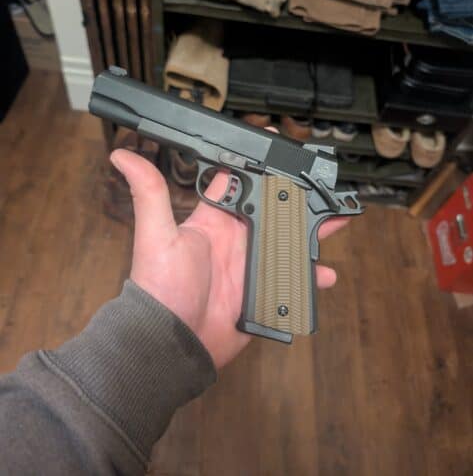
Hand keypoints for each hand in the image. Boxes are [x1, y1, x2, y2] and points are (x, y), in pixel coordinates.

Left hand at [111, 149, 346, 368]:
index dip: (258, 163)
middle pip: (274, 210)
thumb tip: (122, 155)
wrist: (172, 341)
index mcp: (215, 219)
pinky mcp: (262, 291)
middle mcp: (236, 239)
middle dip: (297, 197)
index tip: (278, 145)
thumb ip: (149, 192)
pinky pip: (293, 280)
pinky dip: (311, 277)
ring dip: (312, 232)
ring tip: (336, 220)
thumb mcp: (157, 235)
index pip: (240, 182)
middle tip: (320, 184)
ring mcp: (251, 265)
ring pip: (290, 242)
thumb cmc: (160, 288)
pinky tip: (326, 274)